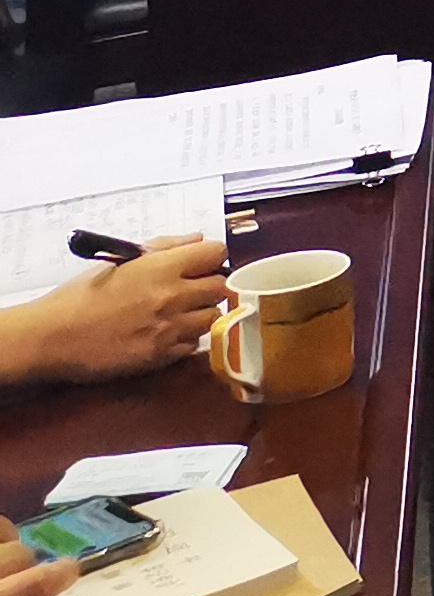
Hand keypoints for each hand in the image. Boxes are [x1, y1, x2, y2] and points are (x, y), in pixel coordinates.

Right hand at [13, 239, 229, 378]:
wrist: (50, 338)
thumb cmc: (78, 297)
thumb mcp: (118, 262)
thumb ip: (164, 247)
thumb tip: (197, 239)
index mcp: (161, 268)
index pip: (216, 253)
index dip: (211, 256)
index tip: (201, 262)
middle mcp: (172, 297)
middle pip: (220, 286)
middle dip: (209, 284)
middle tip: (191, 288)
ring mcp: (169, 329)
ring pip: (212, 316)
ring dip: (201, 312)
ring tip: (177, 312)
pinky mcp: (161, 357)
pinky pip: (193, 344)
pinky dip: (186, 337)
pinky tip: (164, 333)